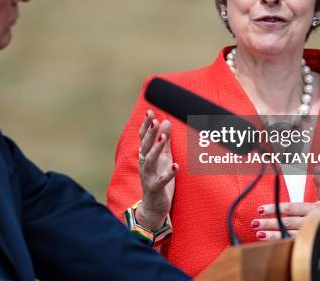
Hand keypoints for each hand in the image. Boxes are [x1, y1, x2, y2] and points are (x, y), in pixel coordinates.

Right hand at [135, 109, 177, 230]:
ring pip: (149, 161)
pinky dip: (168, 173)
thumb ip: (164, 141)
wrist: (153, 206)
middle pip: (145, 146)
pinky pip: (160, 181)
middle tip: (155, 120)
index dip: (146, 125)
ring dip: (156, 149)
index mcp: (146, 156)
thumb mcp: (163, 158)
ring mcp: (148, 177)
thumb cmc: (158, 178)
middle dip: (150, 133)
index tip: (149, 112)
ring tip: (163, 138)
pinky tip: (176, 166)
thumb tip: (166, 121)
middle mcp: (144, 164)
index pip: (143, 138)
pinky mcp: (155, 189)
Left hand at [251, 167, 319, 240]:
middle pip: (287, 222)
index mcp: (313, 209)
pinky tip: (269, 244)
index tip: (260, 209)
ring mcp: (310, 235)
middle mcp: (310, 222)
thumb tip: (317, 167)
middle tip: (255, 223)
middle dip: (270, 223)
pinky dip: (281, 245)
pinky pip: (294, 245)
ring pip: (289, 236)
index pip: (290, 208)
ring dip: (273, 236)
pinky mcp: (310, 245)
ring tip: (259, 234)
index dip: (275, 208)